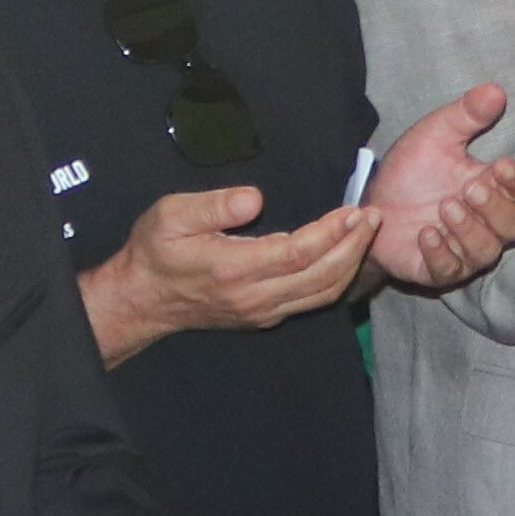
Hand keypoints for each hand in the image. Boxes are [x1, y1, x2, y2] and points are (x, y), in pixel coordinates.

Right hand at [76, 179, 381, 359]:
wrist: (142, 300)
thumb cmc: (154, 252)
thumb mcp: (170, 216)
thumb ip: (213, 206)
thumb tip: (255, 199)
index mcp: (234, 270)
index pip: (298, 254)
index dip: (332, 233)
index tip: (354, 210)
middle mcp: (255, 297)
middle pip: (322, 278)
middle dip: (354, 246)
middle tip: (372, 216)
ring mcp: (262, 311)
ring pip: (323, 294)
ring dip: (351, 263)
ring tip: (365, 231)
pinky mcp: (265, 316)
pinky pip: (312, 300)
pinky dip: (336, 277)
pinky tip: (344, 252)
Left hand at [366, 86, 514, 292]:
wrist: (370, 202)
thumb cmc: (410, 171)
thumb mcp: (435, 135)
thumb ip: (466, 115)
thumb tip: (495, 89)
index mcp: (491, 189)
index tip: (499, 165)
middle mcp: (484, 224)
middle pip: (514, 226)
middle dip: (495, 208)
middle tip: (468, 189)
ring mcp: (462, 250)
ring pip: (487, 252)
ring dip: (469, 230)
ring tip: (445, 207)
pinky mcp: (437, 270)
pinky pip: (451, 271)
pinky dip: (441, 254)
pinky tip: (425, 234)